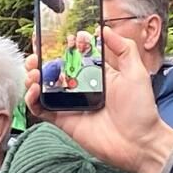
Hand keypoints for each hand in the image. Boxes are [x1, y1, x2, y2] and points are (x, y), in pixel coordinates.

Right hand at [25, 26, 172, 172]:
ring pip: (42, 87)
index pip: (72, 54)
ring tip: (34, 72)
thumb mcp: (136, 72)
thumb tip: (104, 29)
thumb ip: (124, 48)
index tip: (50, 36)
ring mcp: (70, 104)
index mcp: (94, 73)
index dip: (59, 45)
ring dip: (33, 76)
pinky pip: (41, 109)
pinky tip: (35, 91)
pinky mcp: (63, 120)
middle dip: (40, 59)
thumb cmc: (141, 109)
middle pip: (52, 69)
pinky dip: (32, 99)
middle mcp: (79, 87)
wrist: (140, 143)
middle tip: (36, 54)